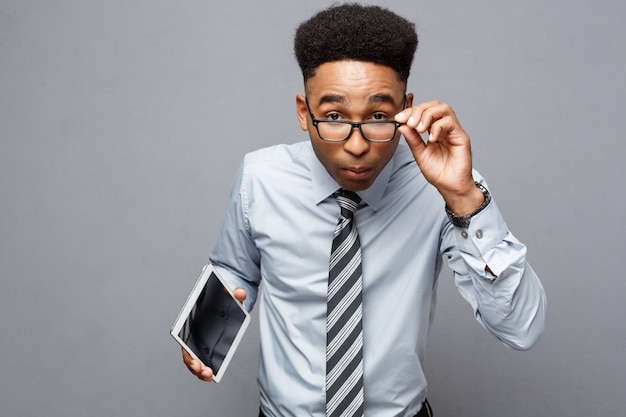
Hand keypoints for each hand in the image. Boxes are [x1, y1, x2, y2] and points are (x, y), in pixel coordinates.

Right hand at [181, 287, 247, 381]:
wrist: (226, 297)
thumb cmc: (222, 296)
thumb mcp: (229, 293)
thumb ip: (234, 292)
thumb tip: (240, 293)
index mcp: (191, 320)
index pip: (183, 338)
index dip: (187, 352)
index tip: (194, 361)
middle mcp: (192, 333)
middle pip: (188, 353)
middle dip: (194, 364)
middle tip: (205, 371)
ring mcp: (199, 342)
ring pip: (195, 360)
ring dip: (200, 370)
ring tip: (209, 375)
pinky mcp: (208, 346)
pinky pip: (204, 360)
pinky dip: (207, 368)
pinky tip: (214, 373)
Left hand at [395, 100, 482, 214]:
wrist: (449, 186)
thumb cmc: (438, 172)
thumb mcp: (419, 153)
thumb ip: (412, 139)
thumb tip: (402, 125)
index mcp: (433, 130)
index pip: (424, 111)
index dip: (411, 111)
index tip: (399, 118)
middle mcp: (444, 128)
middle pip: (434, 105)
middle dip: (419, 110)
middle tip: (409, 122)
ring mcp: (453, 131)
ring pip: (443, 109)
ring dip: (428, 115)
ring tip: (419, 129)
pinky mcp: (461, 137)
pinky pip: (450, 122)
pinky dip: (437, 127)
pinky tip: (431, 139)